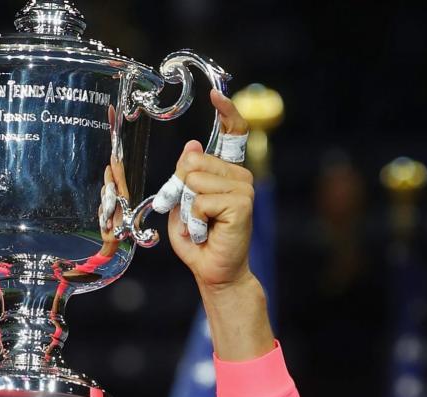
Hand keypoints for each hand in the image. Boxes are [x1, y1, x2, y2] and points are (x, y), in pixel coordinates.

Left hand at [166, 89, 253, 291]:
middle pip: (193, 159)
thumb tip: (191, 146)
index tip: (216, 95)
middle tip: (192, 213)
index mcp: (226, 172)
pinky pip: (201, 200)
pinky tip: (207, 230)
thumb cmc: (198, 239)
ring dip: (189, 207)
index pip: (232, 134)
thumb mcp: (182, 202)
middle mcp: (239, 176)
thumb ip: (185, 176)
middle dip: (182, 187)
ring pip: (195, 180)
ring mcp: (244, 189)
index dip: (226, 112)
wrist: (214, 272)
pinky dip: (196, 218)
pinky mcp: (242, 204)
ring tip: (201, 224)